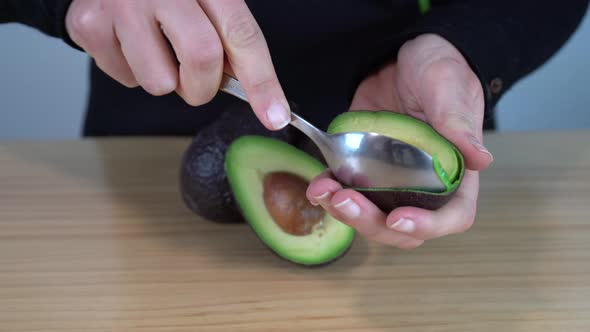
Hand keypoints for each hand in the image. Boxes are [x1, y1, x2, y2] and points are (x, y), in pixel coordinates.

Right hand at [65, 0, 290, 129]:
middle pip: (202, 59)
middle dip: (203, 87)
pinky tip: (128, 43)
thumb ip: (229, 41)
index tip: (275, 117)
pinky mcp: (89, 25)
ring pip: (159, 83)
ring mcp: (122, 5)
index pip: (241, 35)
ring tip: (154, 49)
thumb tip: (259, 96)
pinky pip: (125, 79)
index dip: (262, 82)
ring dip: (164, 80)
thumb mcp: (206, 3)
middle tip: (196, 80)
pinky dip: (132, 72)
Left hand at [307, 34, 492, 248]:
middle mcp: (423, 184)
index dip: (428, 226)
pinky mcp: (362, 168)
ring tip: (322, 190)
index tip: (398, 218)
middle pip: (402, 227)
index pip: (452, 216)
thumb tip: (480, 160)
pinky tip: (317, 183)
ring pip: (370, 216)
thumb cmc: (438, 68)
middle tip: (344, 201)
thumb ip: (458, 122)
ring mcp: (390, 179)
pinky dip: (329, 193)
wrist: (402, 56)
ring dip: (344, 213)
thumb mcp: (449, 87)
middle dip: (371, 222)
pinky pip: (346, 192)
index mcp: (454, 172)